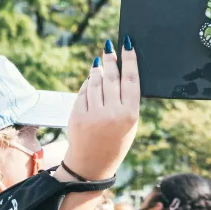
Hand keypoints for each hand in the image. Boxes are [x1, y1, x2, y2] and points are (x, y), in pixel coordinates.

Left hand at [62, 37, 139, 180]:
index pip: (132, 79)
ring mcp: (94, 115)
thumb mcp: (130, 123)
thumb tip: (120, 71)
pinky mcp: (78, 116)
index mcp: (130, 114)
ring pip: (97, 82)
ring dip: (98, 68)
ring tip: (101, 60)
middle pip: (113, 77)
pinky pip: (84, 92)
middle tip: (110, 46)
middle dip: (111, 59)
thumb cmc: (116, 141)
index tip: (128, 44)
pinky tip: (92, 77)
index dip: (130, 59)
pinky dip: (88, 83)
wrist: (91, 165)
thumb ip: (127, 100)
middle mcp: (113, 113)